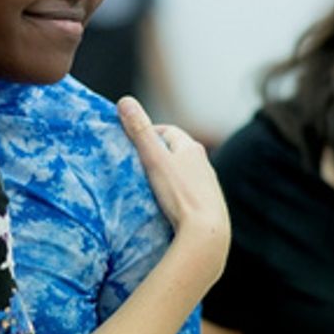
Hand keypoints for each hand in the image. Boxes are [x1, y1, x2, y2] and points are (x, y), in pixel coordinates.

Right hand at [117, 96, 229, 290]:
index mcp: (192, 148)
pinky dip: (177, 193)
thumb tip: (125, 101)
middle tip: (137, 165)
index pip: (168, 132)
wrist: (207, 232)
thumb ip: (139, 132)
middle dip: (158, 155)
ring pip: (184, 173)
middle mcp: (204, 163)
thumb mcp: (154, 160)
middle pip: (177, 152)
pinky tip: (167, 206)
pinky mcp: (209, 205)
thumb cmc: (180, 194)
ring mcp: (208, 185)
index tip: (132, 143)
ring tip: (149, 187)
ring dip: (169, 175)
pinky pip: (189, 192)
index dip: (149, 134)